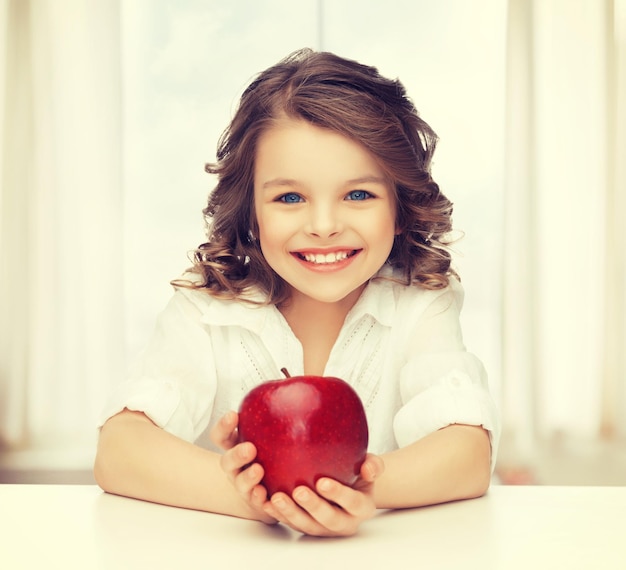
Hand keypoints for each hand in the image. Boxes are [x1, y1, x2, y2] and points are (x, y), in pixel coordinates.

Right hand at [209, 411, 275, 523]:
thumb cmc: (277, 450)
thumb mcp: (277, 430)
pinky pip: (257, 504)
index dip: (224, 425)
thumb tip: (309, 381)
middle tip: (250, 448)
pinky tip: (268, 496)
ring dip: (247, 478)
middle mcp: (237, 467)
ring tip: (259, 471)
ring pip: (240, 483)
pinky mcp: (260, 503)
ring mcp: (246, 486)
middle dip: (236, 454)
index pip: (222, 435)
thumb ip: (286, 411)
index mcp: (237, 445)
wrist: (278, 487)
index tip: (234, 414)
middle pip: (227, 461)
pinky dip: (260, 500)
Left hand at [262, 454, 383, 536]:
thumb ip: (373, 465)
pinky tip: (267, 503)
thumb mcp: (369, 466)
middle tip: (298, 491)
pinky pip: (293, 524)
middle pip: (329, 519)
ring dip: (291, 514)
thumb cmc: (357, 472)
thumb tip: (367, 467)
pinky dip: (279, 515)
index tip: (322, 482)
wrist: (348, 485)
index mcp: (362, 507)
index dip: (338, 494)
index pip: (353, 502)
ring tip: (277, 498)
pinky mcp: (308, 527)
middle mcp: (345, 522)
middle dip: (313, 507)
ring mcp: (325, 528)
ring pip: (308, 525)